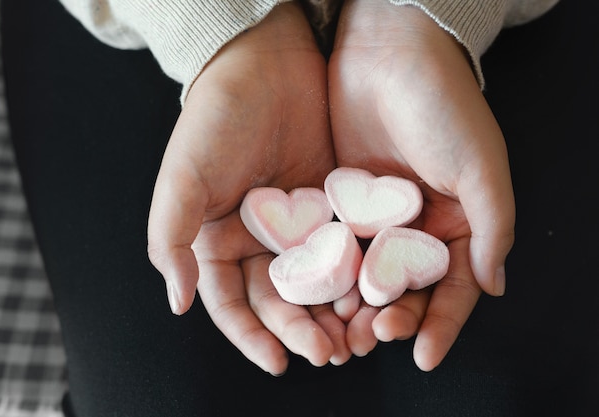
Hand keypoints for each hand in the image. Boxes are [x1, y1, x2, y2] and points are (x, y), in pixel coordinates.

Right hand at [146, 3, 348, 375]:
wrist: (267, 65)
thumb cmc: (215, 120)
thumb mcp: (183, 178)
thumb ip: (170, 239)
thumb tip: (177, 302)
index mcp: (218, 243)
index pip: (233, 304)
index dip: (253, 337)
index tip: (279, 361)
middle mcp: (259, 243)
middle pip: (280, 301)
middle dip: (302, 330)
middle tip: (328, 353)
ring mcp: (300, 228)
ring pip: (318, 285)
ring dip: (334, 314)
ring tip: (355, 337)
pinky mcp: (334, 208)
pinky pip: (348, 250)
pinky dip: (360, 276)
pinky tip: (374, 294)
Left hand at [328, 0, 514, 370]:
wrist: (389, 53)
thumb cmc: (444, 108)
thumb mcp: (481, 167)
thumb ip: (492, 228)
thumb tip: (493, 287)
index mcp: (457, 223)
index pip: (452, 287)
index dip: (443, 325)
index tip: (425, 356)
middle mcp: (417, 226)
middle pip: (406, 289)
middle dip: (393, 320)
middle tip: (371, 340)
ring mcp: (377, 217)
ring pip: (368, 275)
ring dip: (358, 307)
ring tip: (343, 332)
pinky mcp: (342, 202)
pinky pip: (337, 247)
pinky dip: (331, 274)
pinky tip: (320, 296)